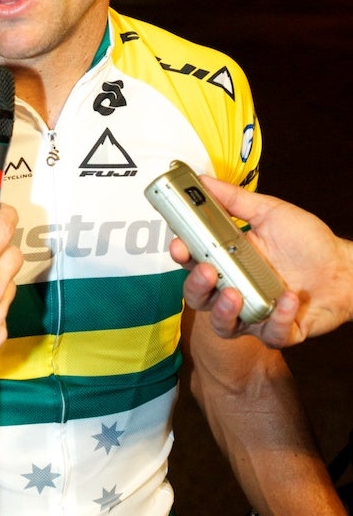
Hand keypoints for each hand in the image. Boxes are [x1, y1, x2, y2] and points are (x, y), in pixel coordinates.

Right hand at [170, 176, 352, 346]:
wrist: (345, 267)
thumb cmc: (307, 242)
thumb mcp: (270, 212)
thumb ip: (234, 199)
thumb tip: (203, 181)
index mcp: (228, 261)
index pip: (193, 262)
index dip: (182, 256)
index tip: (179, 245)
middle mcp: (236, 289)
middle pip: (199, 299)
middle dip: (196, 287)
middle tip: (207, 271)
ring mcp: (255, 313)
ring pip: (224, 326)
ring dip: (224, 313)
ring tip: (234, 293)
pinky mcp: (280, 331)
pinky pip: (271, 334)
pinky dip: (277, 318)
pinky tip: (287, 298)